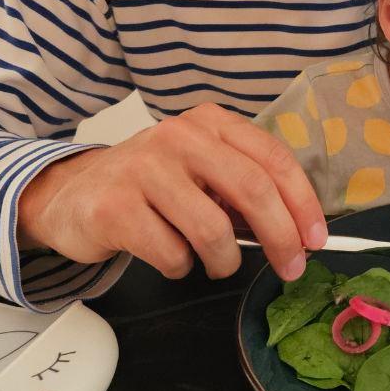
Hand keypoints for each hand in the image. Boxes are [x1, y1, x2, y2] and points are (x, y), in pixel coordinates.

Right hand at [17, 102, 326, 281]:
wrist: (72, 194)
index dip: (303, 203)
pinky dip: (181, 267)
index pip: (273, 159)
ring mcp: (144, 169)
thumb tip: (299, 230)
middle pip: (253, 190)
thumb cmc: (152, 185)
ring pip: (214, 230)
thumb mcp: (201, 169)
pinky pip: (173, 254)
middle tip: (291, 268)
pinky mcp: (115, 208)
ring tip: (215, 263)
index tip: (317, 239)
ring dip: (225, 261)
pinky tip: (169, 256)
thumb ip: (244, 186)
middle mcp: (178, 136)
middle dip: (282, 237)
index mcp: (210, 122)